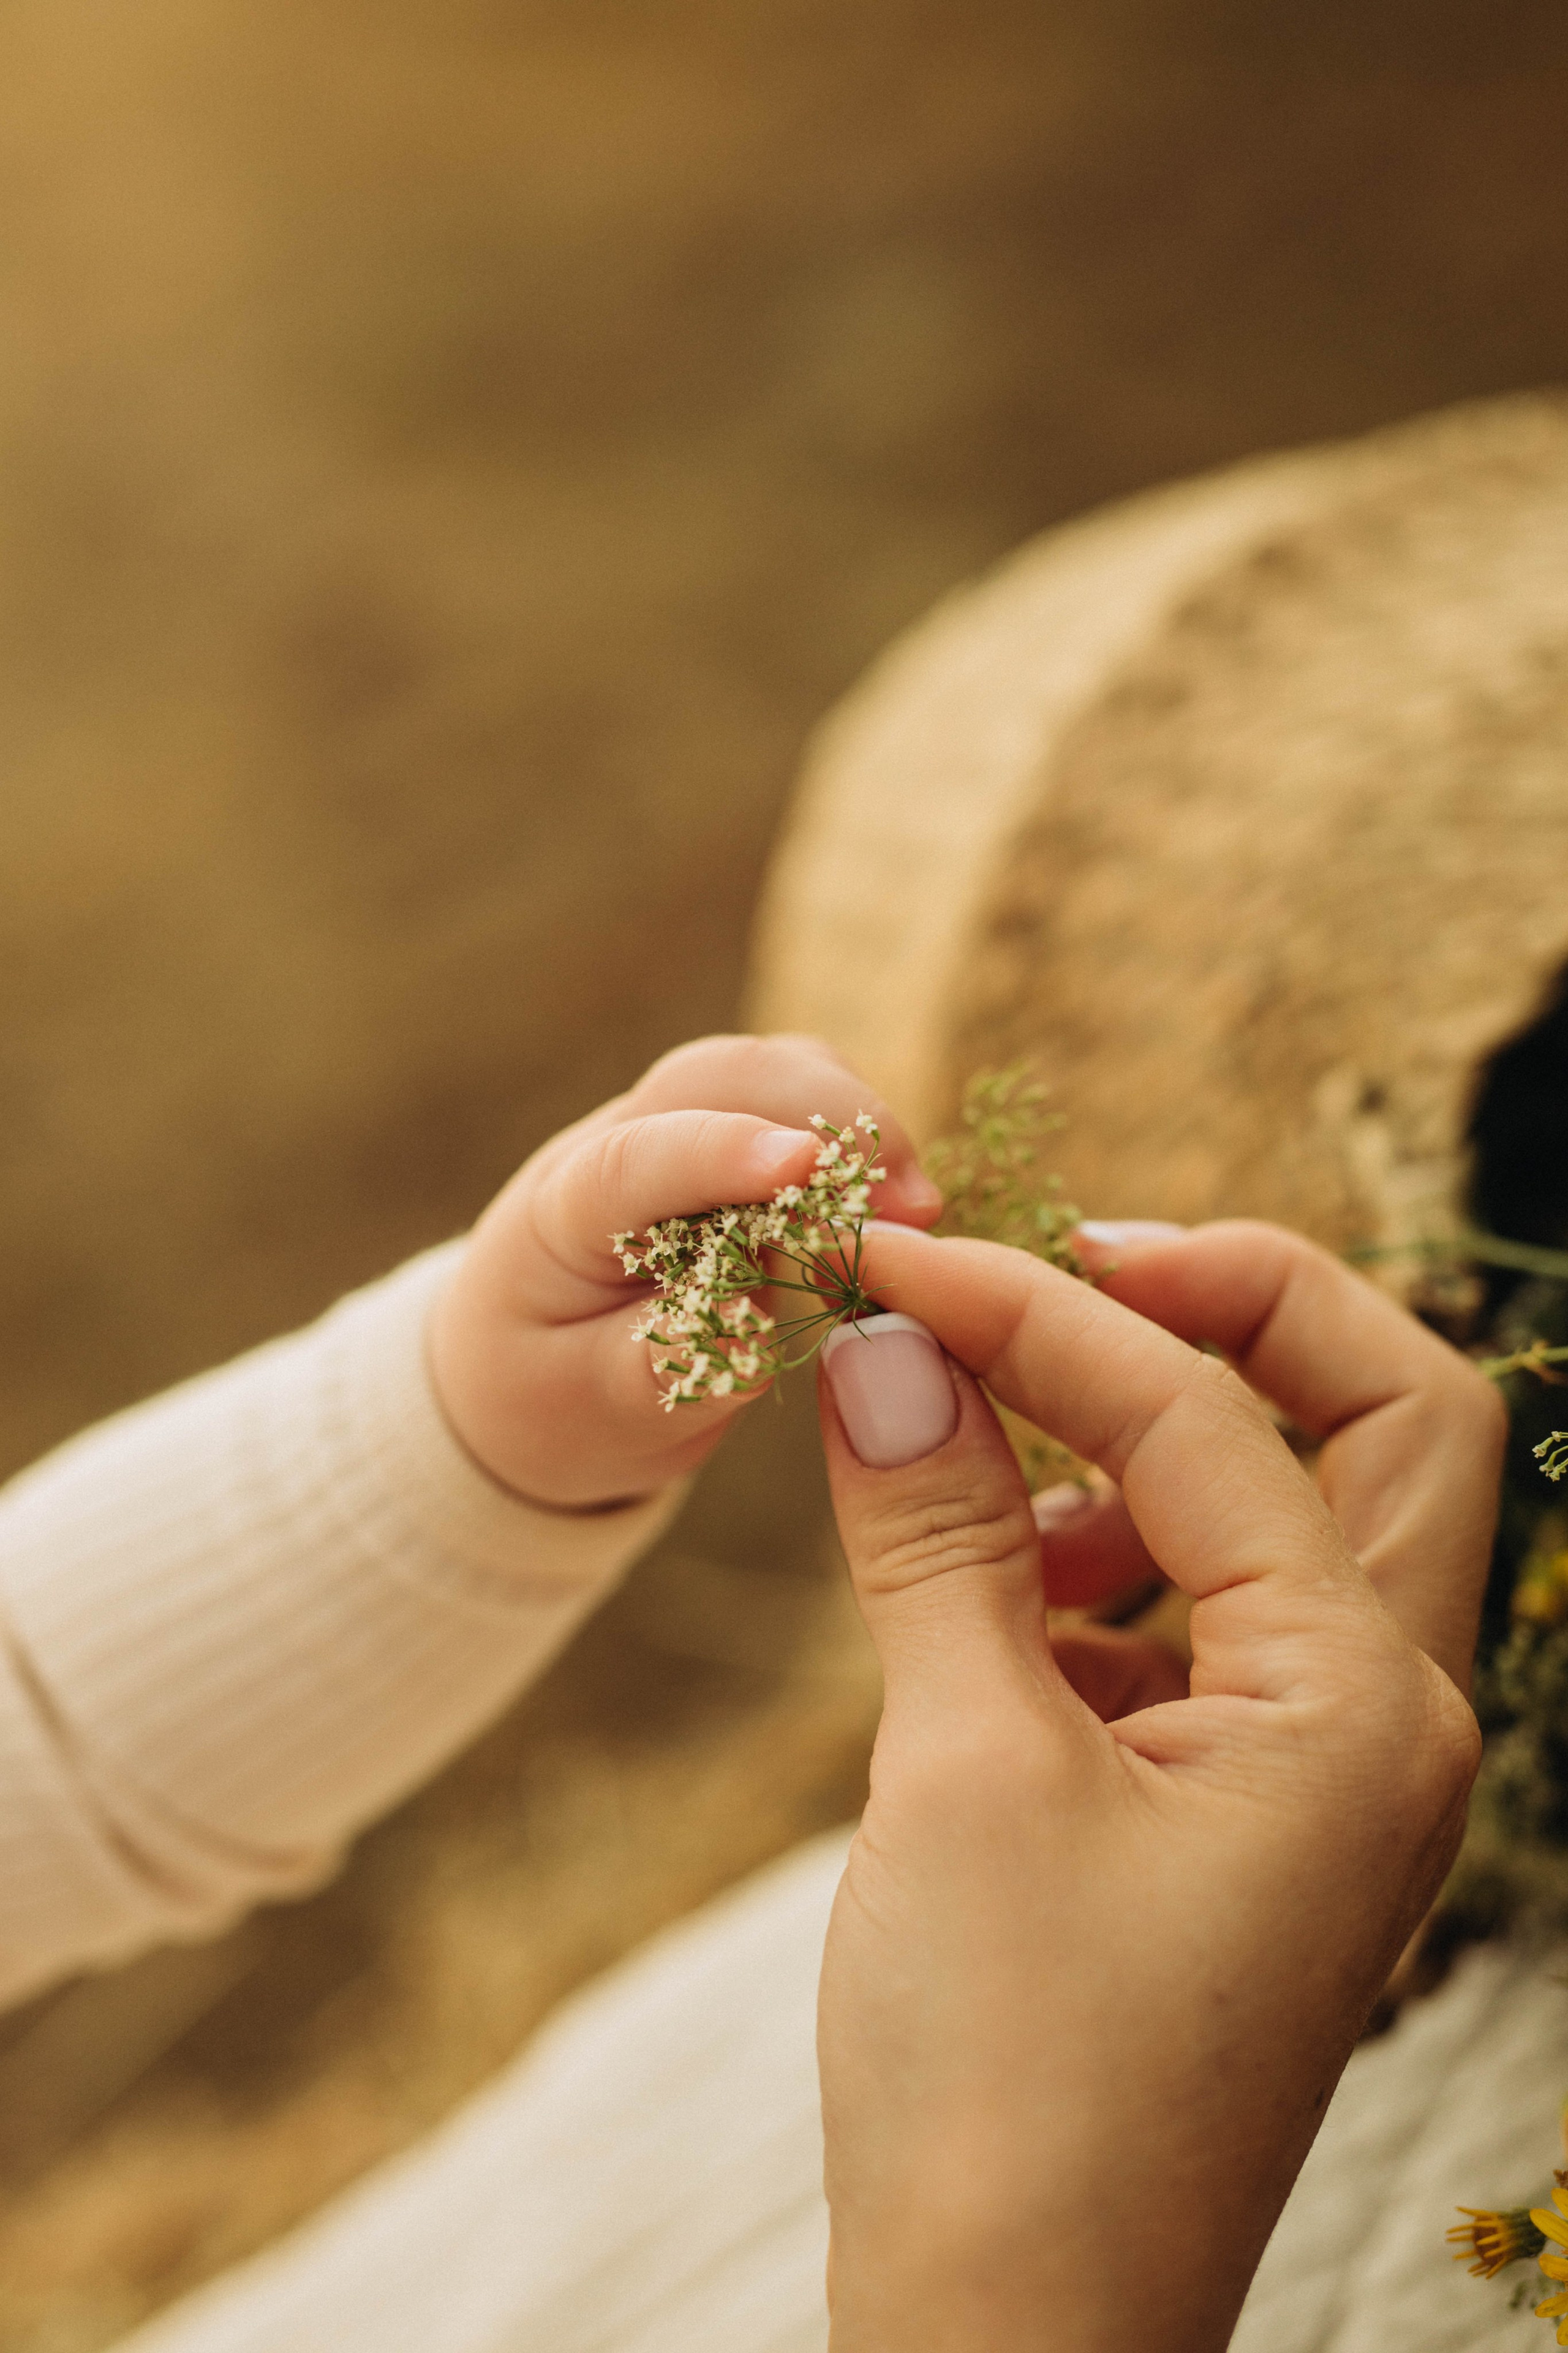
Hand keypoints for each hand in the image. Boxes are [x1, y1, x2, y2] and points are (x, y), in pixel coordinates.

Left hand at [427, 1033, 940, 1507]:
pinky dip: (859, 1137)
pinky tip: (901, 1207)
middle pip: (719, 1078)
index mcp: (560, 1215)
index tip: (803, 1162)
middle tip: (914, 1210)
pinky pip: (803, 1102)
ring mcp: (675, 1130)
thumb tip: (749, 1331)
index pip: (635, 1158)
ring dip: (854, 1121)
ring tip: (917, 1212)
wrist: (530, 1375)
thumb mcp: (588, 1412)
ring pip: (771, 1073)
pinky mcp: (729, 1141)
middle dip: (825, 1117)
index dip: (720, 1150)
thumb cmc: (554, 1397)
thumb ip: (656, 1369)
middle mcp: (616, 1146)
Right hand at [814, 1218, 1501, 2351]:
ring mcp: (1332, 1774)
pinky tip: (1001, 1584)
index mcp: (1359, 1705)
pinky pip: (1226, 1621)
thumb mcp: (958, 1765)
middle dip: (1237, 1312)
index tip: (892, 1261)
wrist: (1013, 2338)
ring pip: (1319, 1514)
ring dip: (1175, 1435)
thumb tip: (882, 1341)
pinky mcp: (1253, 1816)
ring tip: (1001, 1449)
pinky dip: (1124, 1556)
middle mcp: (1388, 1724)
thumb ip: (937, 1529)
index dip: (1035, 1313)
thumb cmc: (1005, 2082)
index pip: (1206, 1419)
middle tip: (1067, 1265)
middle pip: (1391, 1419)